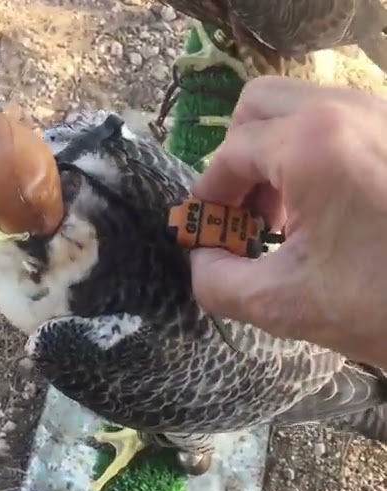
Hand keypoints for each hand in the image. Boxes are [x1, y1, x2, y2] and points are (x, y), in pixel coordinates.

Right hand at [190, 76, 386, 367]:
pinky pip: (337, 123)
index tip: (205, 233)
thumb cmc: (378, 306)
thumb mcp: (280, 304)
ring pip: (300, 108)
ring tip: (282, 216)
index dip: (207, 197)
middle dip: (237, 161)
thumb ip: (215, 279)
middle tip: (245, 215)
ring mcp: (382, 115)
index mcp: (313, 144)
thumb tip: (200, 255)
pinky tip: (322, 207)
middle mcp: (348, 110)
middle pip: (259, 107)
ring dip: (273, 156)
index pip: (230, 154)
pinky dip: (311, 154)